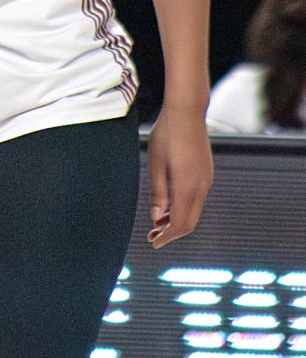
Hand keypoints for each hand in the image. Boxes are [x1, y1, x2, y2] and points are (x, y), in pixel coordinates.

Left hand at [147, 104, 211, 247]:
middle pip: (190, 221)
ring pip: (194, 211)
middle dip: (171, 232)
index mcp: (187, 186)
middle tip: (151, 236)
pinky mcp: (206, 174)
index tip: (153, 243)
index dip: (167, 236)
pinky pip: (196, 199)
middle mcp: (202, 187)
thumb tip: (157, 217)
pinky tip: (169, 206)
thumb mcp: (156, 164)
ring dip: (176, 220)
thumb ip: (158, 192)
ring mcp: (206, 180)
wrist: (187, 114)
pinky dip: (183, 208)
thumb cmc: (166, 136)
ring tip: (157, 224)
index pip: (181, 223)